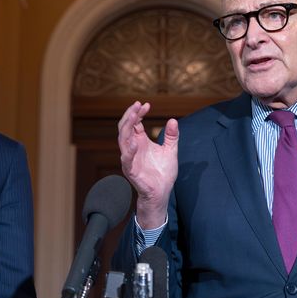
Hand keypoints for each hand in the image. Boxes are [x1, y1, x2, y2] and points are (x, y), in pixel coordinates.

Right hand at [117, 101, 178, 228]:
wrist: (162, 192)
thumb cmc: (163, 173)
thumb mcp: (170, 151)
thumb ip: (172, 136)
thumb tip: (173, 120)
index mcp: (140, 142)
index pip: (134, 123)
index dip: (139, 113)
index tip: (147, 105)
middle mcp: (132, 148)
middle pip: (125, 127)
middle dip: (130, 114)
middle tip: (138, 105)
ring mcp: (130, 159)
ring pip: (122, 140)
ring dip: (127, 127)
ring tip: (134, 115)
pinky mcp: (131, 171)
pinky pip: (126, 160)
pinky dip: (129, 151)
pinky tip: (135, 142)